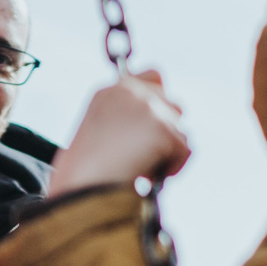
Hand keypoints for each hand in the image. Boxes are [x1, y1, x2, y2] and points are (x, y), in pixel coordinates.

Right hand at [49, 70, 190, 196]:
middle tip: (148, 155)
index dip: (161, 99)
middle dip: (168, 132)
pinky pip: (185, 150)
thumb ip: (127, 120)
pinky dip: (173, 167)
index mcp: (111, 92)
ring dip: (169, 153)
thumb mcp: (101, 133)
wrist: (81, 189)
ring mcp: (148, 107)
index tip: (157, 123)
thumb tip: (164, 127)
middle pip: (175, 105)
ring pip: (181, 131)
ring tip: (141, 168)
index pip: (154, 76)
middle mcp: (131, 91)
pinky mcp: (162, 127)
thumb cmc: (86, 173)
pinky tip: (148, 175)